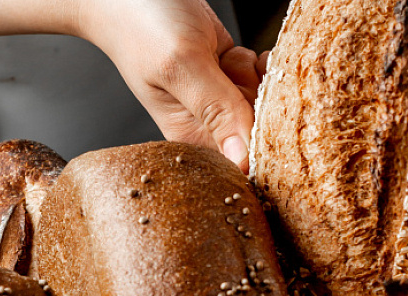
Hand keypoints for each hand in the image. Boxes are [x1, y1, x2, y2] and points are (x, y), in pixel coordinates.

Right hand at [77, 0, 260, 171]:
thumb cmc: (141, 22)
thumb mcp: (181, 63)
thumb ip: (215, 109)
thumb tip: (242, 160)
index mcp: (189, 135)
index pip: (242, 156)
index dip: (261, 134)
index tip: (254, 102)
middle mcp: (205, 123)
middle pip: (260, 129)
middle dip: (261, 99)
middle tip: (233, 72)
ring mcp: (218, 99)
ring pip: (265, 103)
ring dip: (261, 77)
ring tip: (228, 59)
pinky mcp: (226, 76)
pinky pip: (261, 81)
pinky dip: (260, 65)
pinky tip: (238, 54)